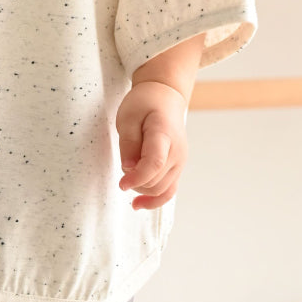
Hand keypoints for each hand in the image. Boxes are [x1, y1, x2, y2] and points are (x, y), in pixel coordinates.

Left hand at [115, 81, 188, 209]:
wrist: (165, 97)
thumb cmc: (144, 103)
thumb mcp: (127, 116)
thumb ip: (128, 143)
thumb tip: (128, 169)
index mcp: (163, 134)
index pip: (154, 164)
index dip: (137, 178)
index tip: (121, 184)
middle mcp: (177, 151)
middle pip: (156, 181)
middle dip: (135, 182)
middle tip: (122, 166)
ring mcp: (180, 161)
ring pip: (162, 190)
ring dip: (142, 190)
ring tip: (128, 180)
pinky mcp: (178, 167)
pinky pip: (169, 190)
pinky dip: (155, 199)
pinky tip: (138, 204)